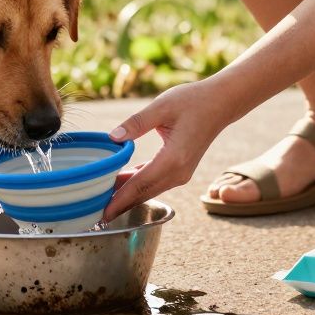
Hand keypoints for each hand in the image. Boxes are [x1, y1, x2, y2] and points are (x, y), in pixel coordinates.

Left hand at [101, 81, 226, 221]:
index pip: (140, 185)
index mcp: (173, 159)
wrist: (221, 103)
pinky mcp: (181, 170)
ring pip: (149, 190)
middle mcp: (178, 172)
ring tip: (102, 195)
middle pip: (143, 193)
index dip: (119, 200)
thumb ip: (137, 122)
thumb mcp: (162, 106)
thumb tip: (113, 137)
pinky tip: (121, 180)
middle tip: (93, 209)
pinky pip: (155, 182)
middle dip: (119, 203)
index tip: (102, 213)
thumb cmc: (193, 101)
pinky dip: (138, 184)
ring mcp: (181, 173)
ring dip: (127, 194)